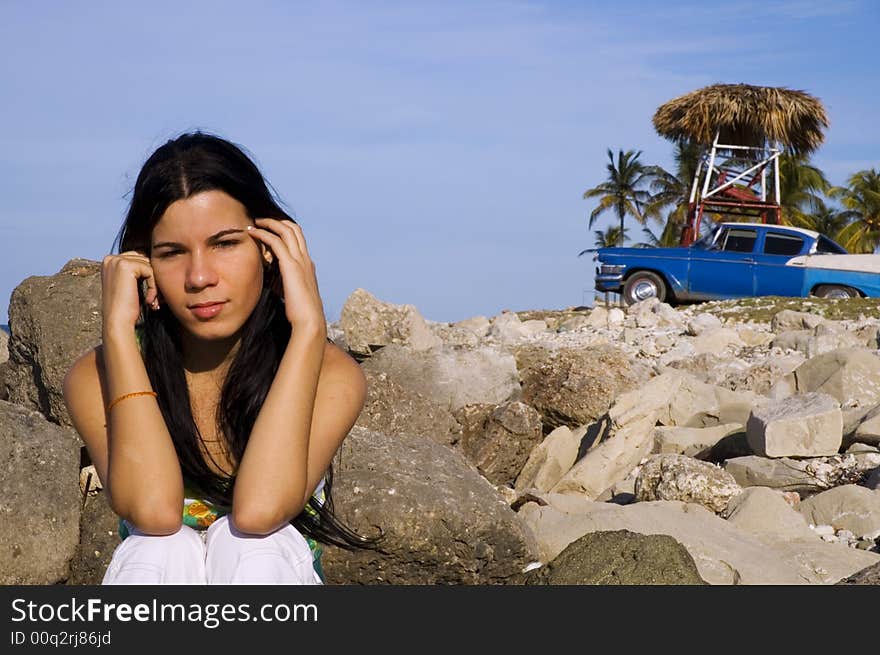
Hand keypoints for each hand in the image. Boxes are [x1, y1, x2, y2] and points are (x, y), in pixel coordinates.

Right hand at [101, 251, 158, 335]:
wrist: (117, 321)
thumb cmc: (126, 307)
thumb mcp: (129, 285)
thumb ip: (136, 271)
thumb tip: (153, 259)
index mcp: (109, 261)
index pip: (138, 258)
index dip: (147, 275)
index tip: (149, 294)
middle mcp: (111, 258)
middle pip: (144, 260)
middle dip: (152, 278)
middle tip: (154, 298)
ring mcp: (117, 261)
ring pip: (149, 265)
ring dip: (154, 284)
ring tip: (151, 300)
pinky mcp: (125, 266)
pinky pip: (150, 271)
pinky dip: (153, 286)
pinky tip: (149, 300)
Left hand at [246, 218, 326, 335]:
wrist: (309, 321)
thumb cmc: (301, 314)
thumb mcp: (293, 294)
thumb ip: (286, 284)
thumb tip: (275, 282)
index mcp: (308, 266)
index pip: (298, 240)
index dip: (284, 231)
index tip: (269, 231)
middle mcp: (306, 259)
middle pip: (294, 229)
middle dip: (277, 221)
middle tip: (261, 221)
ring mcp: (300, 260)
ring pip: (286, 230)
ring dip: (269, 223)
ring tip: (255, 222)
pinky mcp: (291, 265)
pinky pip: (276, 241)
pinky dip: (263, 234)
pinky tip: (252, 233)